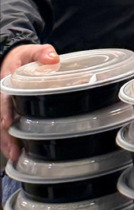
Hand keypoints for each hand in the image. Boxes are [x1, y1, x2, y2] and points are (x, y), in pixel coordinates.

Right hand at [1, 44, 58, 161]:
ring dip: (7, 143)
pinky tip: (17, 154)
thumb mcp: (31, 52)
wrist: (13, 59)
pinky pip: (5, 128)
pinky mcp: (8, 112)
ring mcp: (3, 107)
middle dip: (6, 136)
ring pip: (1, 128)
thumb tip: (53, 58)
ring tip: (16, 158)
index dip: (5, 112)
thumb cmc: (24, 57)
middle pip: (0, 119)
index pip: (3, 99)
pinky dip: (9, 141)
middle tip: (14, 152)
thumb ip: (42, 53)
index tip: (7, 123)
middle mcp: (1, 97)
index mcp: (5, 83)